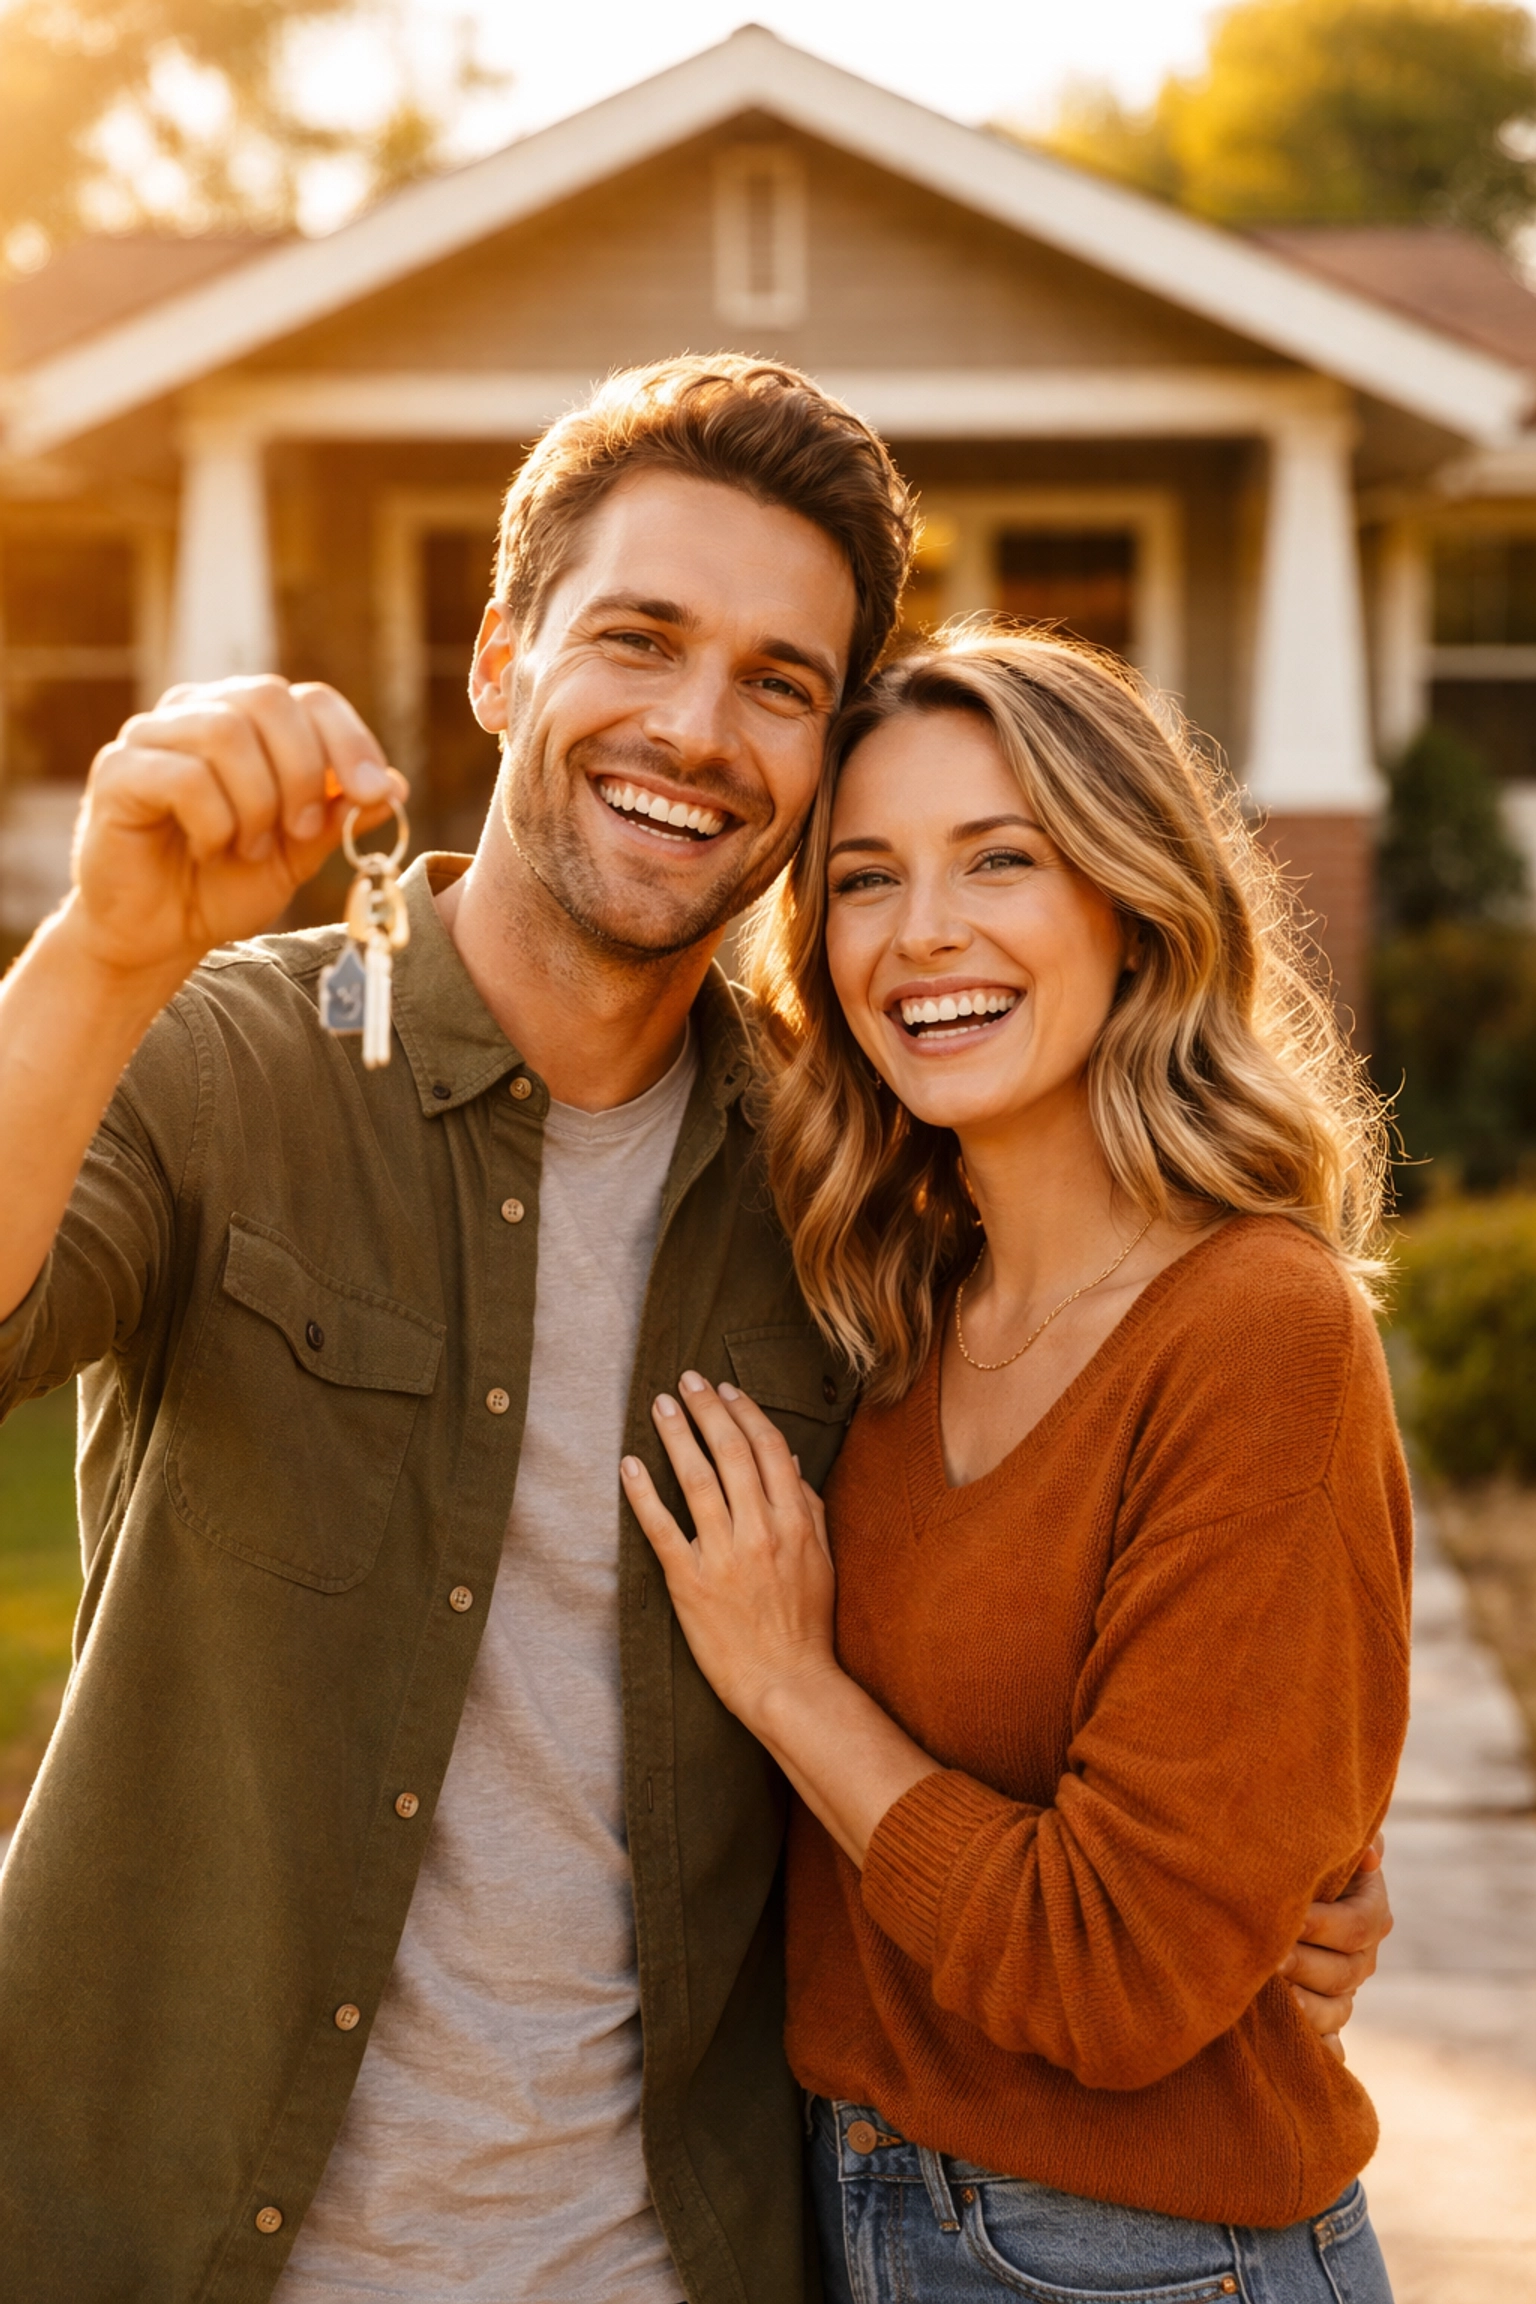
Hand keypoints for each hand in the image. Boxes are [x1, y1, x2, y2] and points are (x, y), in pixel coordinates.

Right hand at [70, 675, 405, 981]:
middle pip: (269, 697)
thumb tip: (394, 785)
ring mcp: (151, 736)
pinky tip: (206, 848)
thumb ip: (338, 816)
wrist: (158, 935)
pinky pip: (184, 776)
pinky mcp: (117, 772)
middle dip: (303, 771)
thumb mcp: (298, 854)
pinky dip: (213, 821)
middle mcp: (196, 712)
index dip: (350, 741)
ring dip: (256, 802)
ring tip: (247, 848)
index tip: (372, 793)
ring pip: (226, 733)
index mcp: (246, 721)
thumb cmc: (223, 886)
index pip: (310, 698)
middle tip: (300, 832)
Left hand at [621, 1371, 838, 1728]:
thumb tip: (788, 1464)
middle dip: (707, 1410)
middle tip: (686, 1381)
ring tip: (660, 1406)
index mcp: (795, 1521)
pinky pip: (662, 1529)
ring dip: (676, 1437)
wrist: (788, 1682)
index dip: (745, 1412)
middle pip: (730, 1452)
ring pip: (696, 1480)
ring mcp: (724, 1555)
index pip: (768, 1448)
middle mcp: (761, 1531)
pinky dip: (643, 1494)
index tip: (725, 1389)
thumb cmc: (806, 1624)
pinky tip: (628, 1466)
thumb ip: (809, 1508)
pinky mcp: (690, 1582)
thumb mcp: (821, 1560)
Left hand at [1278, 1835, 1391, 2062]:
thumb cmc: (1287, 1850)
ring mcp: (1343, 1992)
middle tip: (1267, 1960)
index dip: (1324, 1924)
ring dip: (1305, 2009)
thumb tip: (1372, 1853)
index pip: (1359, 1925)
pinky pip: (1329, 2047)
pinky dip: (1318, 2052)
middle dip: (1305, 1964)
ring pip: (1336, 2012)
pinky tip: (1294, 2052)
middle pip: (1346, 1972)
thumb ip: (1346, 1839)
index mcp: (1368, 1910)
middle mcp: (1362, 1955)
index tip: (1288, 1917)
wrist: (1259, 1886)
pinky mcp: (1322, 2021)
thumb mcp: (1316, 1839)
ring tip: (1270, 1997)